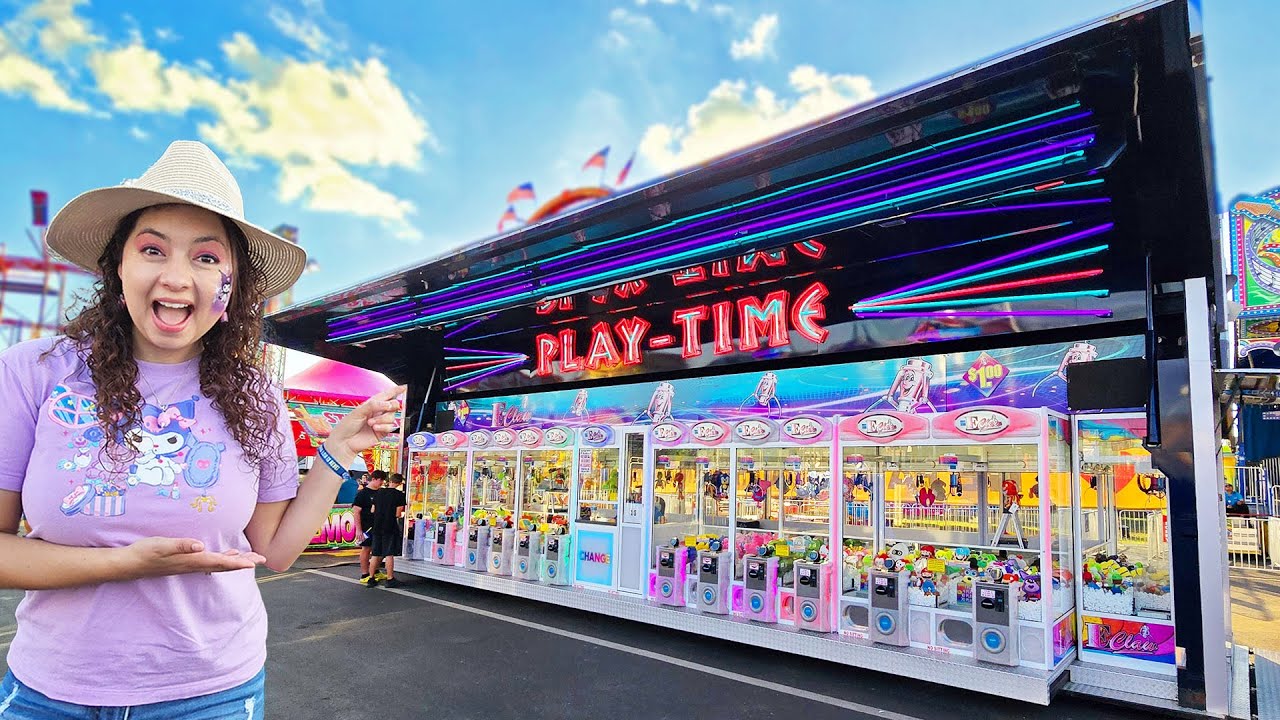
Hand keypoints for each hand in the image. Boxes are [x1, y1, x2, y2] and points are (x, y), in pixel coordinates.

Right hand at [121, 537, 266, 578]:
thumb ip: (181, 545)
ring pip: (218, 564)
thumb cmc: (145, 552)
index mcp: (192, 560)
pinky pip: (209, 562)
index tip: (254, 563)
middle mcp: (193, 564)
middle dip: (243, 562)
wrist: (130, 564)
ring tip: (250, 558)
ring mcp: (189, 565)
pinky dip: (222, 558)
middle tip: (262, 559)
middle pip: (224, 564)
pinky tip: (225, 555)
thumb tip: (200, 546)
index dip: (238, 562)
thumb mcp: (162, 545)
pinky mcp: (185, 563)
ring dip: (235, 560)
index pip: (220, 562)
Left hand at [327, 385, 406, 464]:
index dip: (395, 390)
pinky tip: (375, 428)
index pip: (386, 395)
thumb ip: (373, 405)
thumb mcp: (358, 411)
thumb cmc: (347, 426)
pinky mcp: (382, 432)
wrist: (345, 442)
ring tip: (371, 423)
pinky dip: (383, 427)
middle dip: (391, 406)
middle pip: (393, 405)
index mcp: (371, 404)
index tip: (404, 387)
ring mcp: (380, 422)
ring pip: (392, 416)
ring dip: (382, 419)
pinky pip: (390, 427)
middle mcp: (377, 412)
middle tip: (385, 408)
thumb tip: (387, 404)